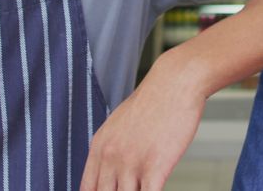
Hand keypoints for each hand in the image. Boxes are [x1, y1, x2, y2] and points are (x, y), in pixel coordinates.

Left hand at [80, 51, 206, 190]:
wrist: (175, 82)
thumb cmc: (154, 101)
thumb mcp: (120, 123)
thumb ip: (112, 148)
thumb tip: (112, 168)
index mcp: (100, 146)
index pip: (87, 189)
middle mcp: (111, 156)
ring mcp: (132, 163)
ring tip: (142, 190)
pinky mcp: (155, 166)